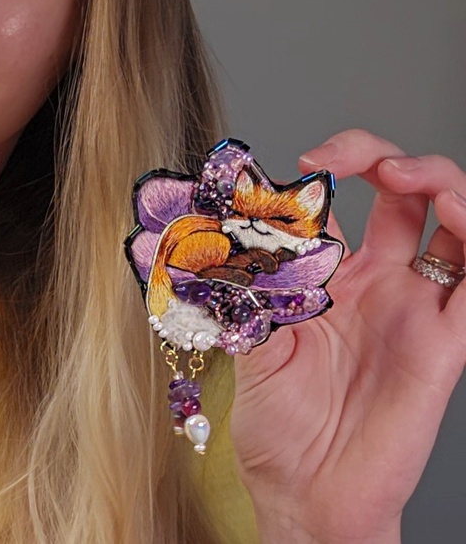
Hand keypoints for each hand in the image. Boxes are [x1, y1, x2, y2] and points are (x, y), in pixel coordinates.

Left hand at [229, 129, 465, 543]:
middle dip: (394, 159)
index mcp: (332, 277)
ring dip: (447, 188)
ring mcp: (416, 312)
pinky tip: (458, 223)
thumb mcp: (246, 339)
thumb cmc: (276, 426)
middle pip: (411, 196)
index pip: (350, 197)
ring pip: (460, 229)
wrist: (303, 493)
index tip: (305, 162)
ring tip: (416, 180)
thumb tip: (211, 227)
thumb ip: (243, 283)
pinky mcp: (444, 347)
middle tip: (366, 162)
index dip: (338, 164)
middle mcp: (381, 285)